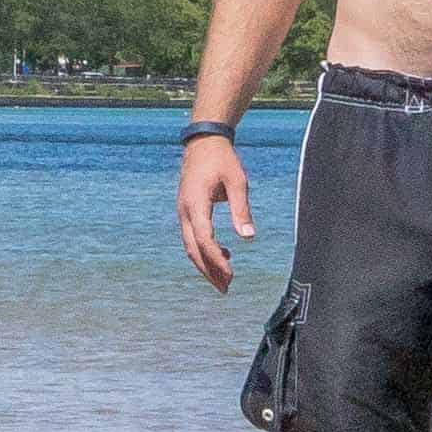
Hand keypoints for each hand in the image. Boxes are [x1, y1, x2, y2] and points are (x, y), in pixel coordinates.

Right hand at [176, 132, 255, 291]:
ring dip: (206, 265)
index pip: (203, 238)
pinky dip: (205, 251)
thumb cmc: (222, 160)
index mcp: (195, 203)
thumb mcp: (237, 181)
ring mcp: (183, 212)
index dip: (215, 259)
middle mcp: (184, 211)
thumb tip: (248, 237)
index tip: (230, 274)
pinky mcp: (187, 212)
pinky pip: (192, 238)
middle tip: (226, 288)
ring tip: (224, 281)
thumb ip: (242, 210)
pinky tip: (224, 256)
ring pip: (190, 246)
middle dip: (209, 270)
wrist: (203, 143)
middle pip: (193, 249)